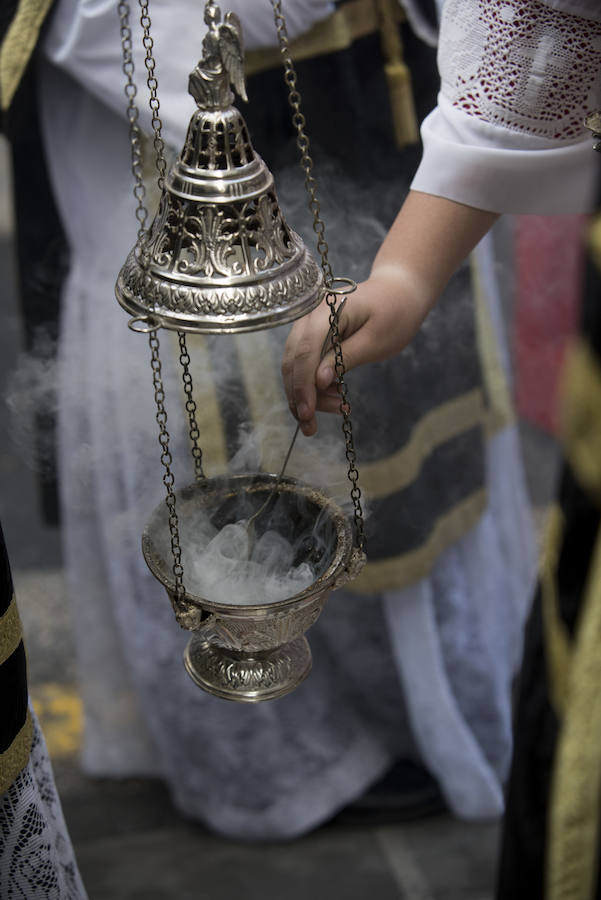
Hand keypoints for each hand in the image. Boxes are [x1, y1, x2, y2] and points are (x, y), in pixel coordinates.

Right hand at [281, 265, 431, 435]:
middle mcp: (310, 316)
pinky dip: (315, 385)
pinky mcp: (313, 337)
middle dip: (301, 397)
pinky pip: (305, 364)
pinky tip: (335, 396)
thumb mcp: (376, 340)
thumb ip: (344, 358)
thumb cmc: (393, 313)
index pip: (305, 351)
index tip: (307, 413)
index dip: (303, 385)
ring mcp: (308, 326)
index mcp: (327, 311)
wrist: (398, 292)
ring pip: (295, 367)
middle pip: (294, 361)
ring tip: (339, 408)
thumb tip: (318, 381)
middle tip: (311, 428)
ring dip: (309, 394)